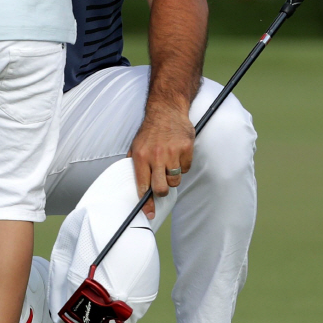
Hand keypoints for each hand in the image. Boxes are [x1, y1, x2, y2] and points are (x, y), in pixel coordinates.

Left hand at [129, 105, 194, 219]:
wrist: (166, 110)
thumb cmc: (150, 130)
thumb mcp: (136, 145)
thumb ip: (135, 164)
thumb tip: (137, 186)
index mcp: (140, 156)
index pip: (142, 186)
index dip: (146, 203)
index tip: (149, 212)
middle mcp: (155, 156)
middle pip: (161, 188)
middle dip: (162, 192)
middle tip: (163, 185)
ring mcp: (171, 152)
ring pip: (175, 180)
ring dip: (173, 176)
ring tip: (170, 162)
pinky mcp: (186, 149)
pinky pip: (186, 168)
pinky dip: (183, 164)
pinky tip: (178, 153)